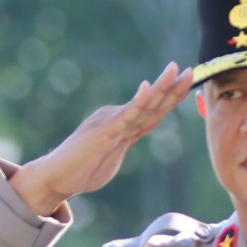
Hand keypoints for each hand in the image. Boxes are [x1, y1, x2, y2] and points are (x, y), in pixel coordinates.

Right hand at [10, 62, 193, 216]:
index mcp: (121, 124)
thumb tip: (137, 132)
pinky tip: (147, 88)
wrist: (55, 177)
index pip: (152, 110)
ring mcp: (110, 122)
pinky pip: (124, 116)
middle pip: (151, 103)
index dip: (172, 96)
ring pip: (142, 105)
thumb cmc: (81, 169)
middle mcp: (117, 118)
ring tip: (174, 69)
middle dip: (172, 87)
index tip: (189, 82)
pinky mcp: (102, 131)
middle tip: (191, 70)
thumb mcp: (111, 154)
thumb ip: (125, 141)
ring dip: (160, 88)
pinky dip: (137, 102)